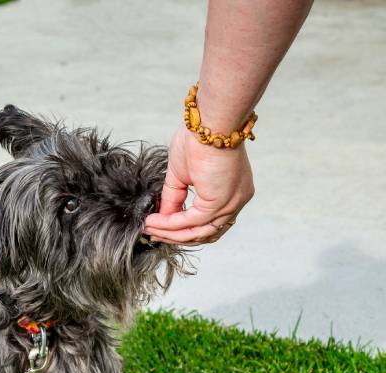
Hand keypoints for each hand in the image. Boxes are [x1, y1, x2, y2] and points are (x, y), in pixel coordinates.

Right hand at [145, 125, 254, 244]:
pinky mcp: (219, 203)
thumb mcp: (181, 175)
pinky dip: (171, 224)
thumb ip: (174, 198)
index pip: (210, 223)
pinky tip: (155, 222)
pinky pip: (191, 222)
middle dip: (176, 236)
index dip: (185, 231)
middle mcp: (235, 202)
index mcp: (232, 193)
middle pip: (205, 233)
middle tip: (153, 234)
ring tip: (150, 228)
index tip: (162, 230)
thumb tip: (162, 217)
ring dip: (171, 233)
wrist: (209, 122)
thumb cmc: (198, 139)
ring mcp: (230, 204)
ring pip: (198, 232)